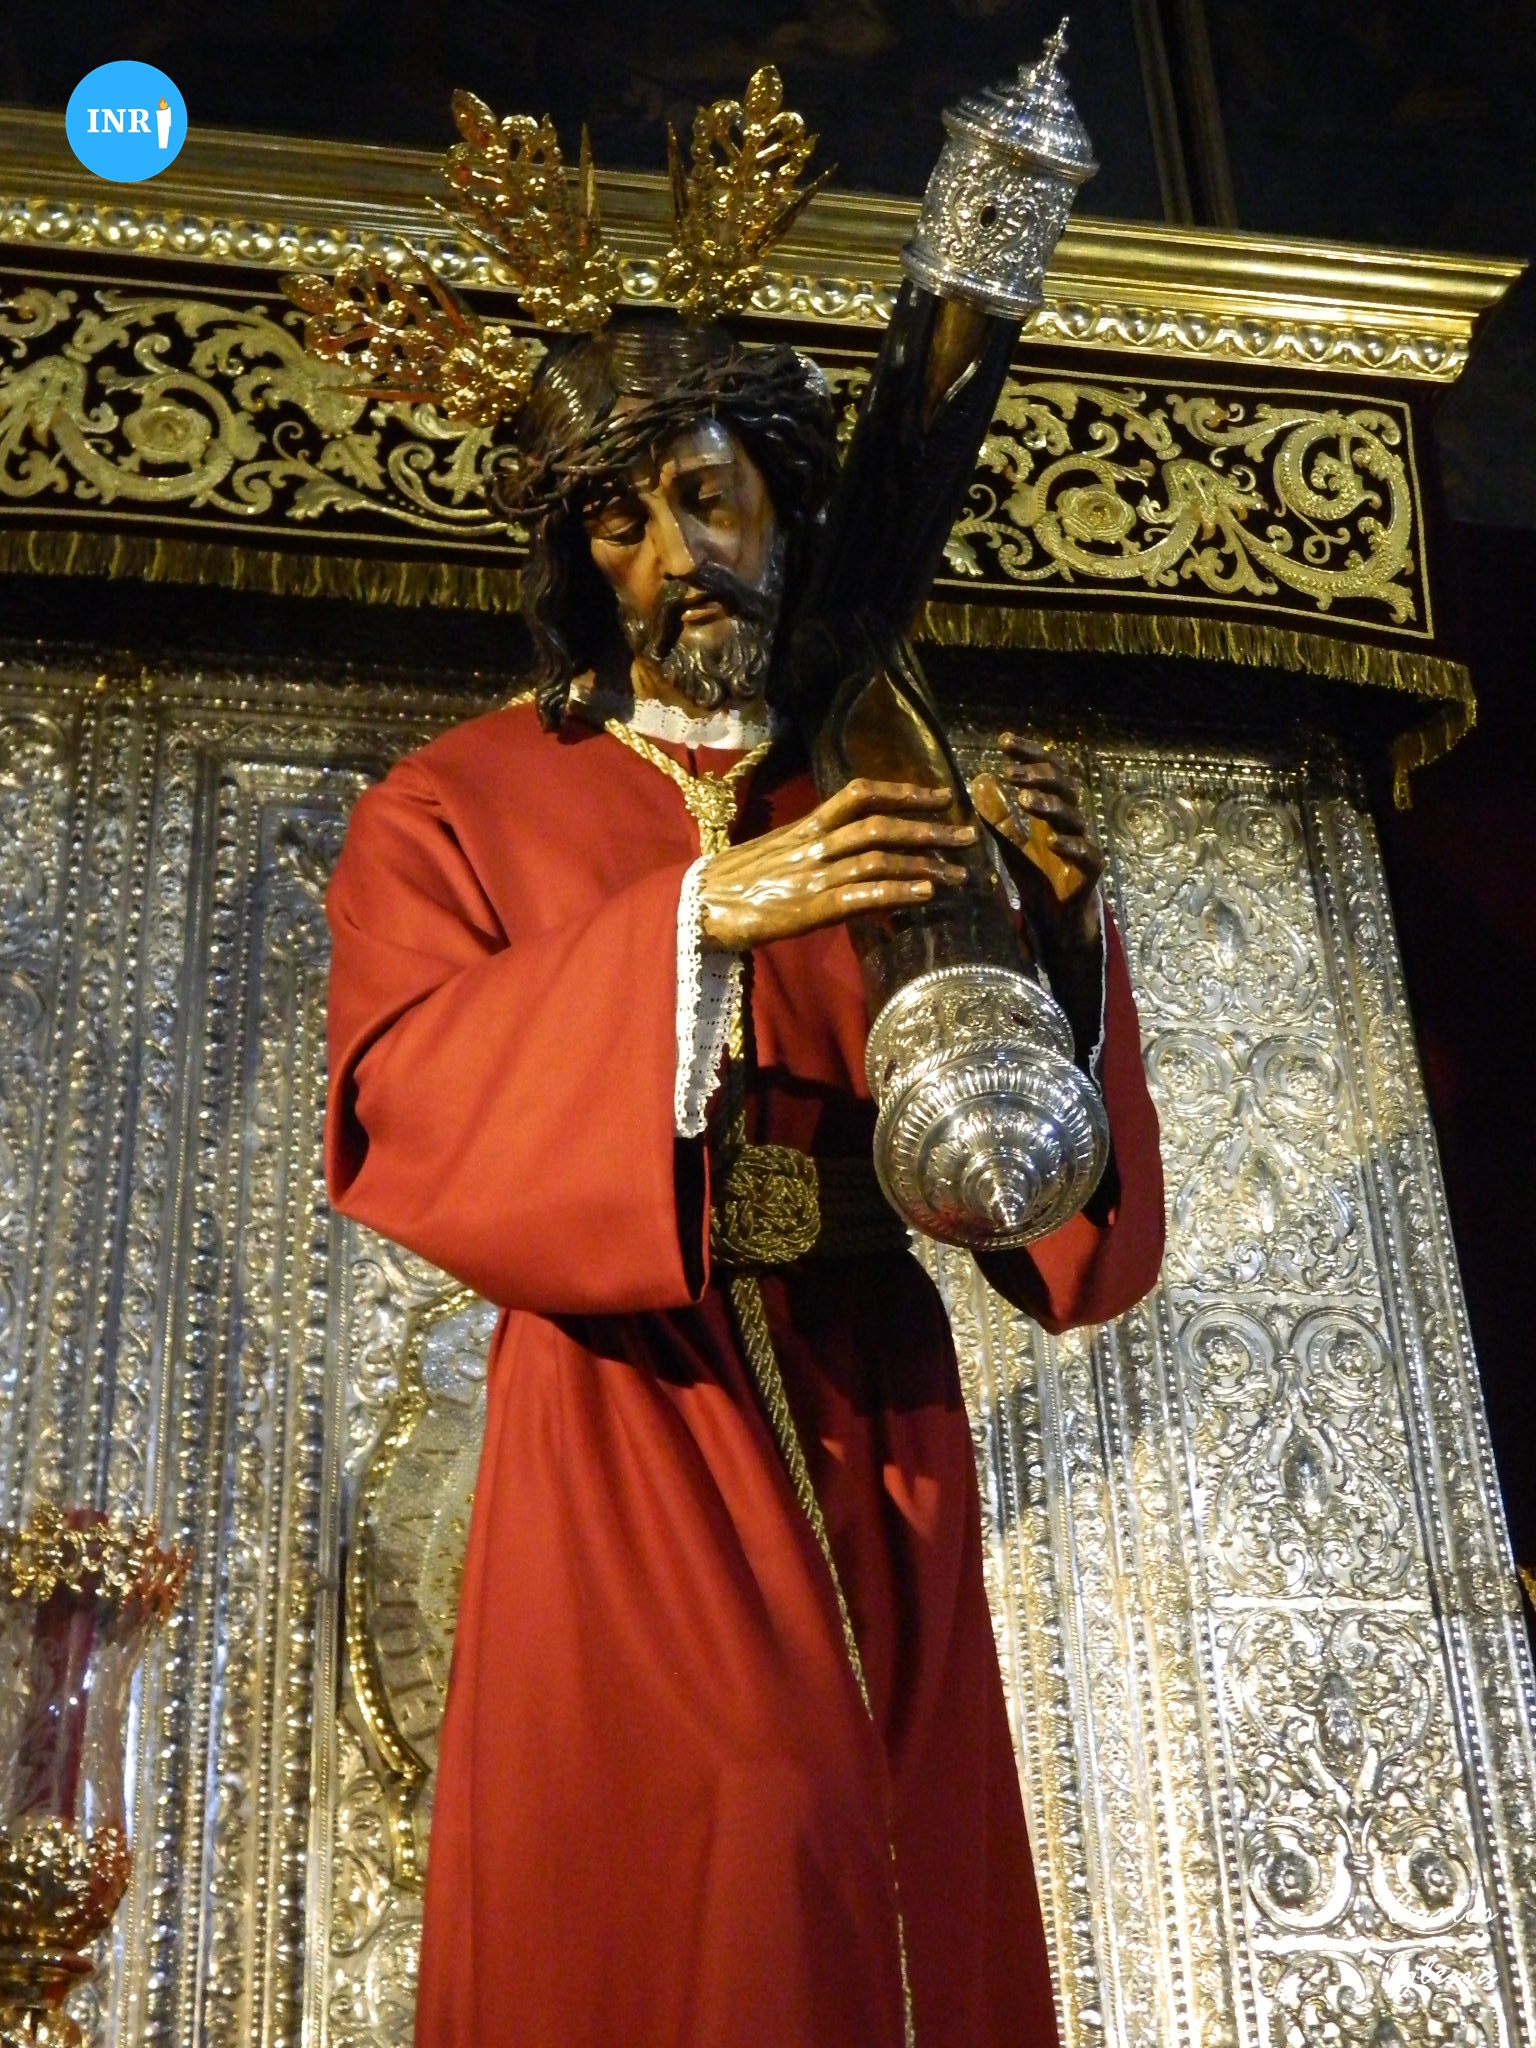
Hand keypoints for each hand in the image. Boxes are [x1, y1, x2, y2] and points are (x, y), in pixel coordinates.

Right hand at [699, 778, 974, 949]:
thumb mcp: (775, 853)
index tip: (939, 795)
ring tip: (958, 874)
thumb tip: (845, 851)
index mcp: (805, 827)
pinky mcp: (811, 908)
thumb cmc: (734, 884)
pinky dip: (897, 891)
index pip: (860, 795)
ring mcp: (814, 874)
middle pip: (881, 824)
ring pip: (878, 857)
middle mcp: (814, 844)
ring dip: (924, 864)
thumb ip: (811, 847)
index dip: (903, 791)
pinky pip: (862, 894)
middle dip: (929, 828)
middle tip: (968, 834)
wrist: (698, 907)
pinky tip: (926, 894)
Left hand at [970, 735, 1103, 957]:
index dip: (1029, 754)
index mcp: (1052, 810)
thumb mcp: (1011, 842)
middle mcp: (1070, 822)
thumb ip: (998, 814)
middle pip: (1065, 786)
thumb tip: (979, 778)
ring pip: (1074, 816)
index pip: (1046, 771)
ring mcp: (1083, 844)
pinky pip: (1087, 854)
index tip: (1003, 741)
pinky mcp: (1090, 872)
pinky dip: (1071, 846)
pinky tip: (1053, 841)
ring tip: (1025, 799)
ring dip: (1050, 805)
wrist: (1056, 920)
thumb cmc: (1038, 877)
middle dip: (1039, 775)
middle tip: (1011, 772)